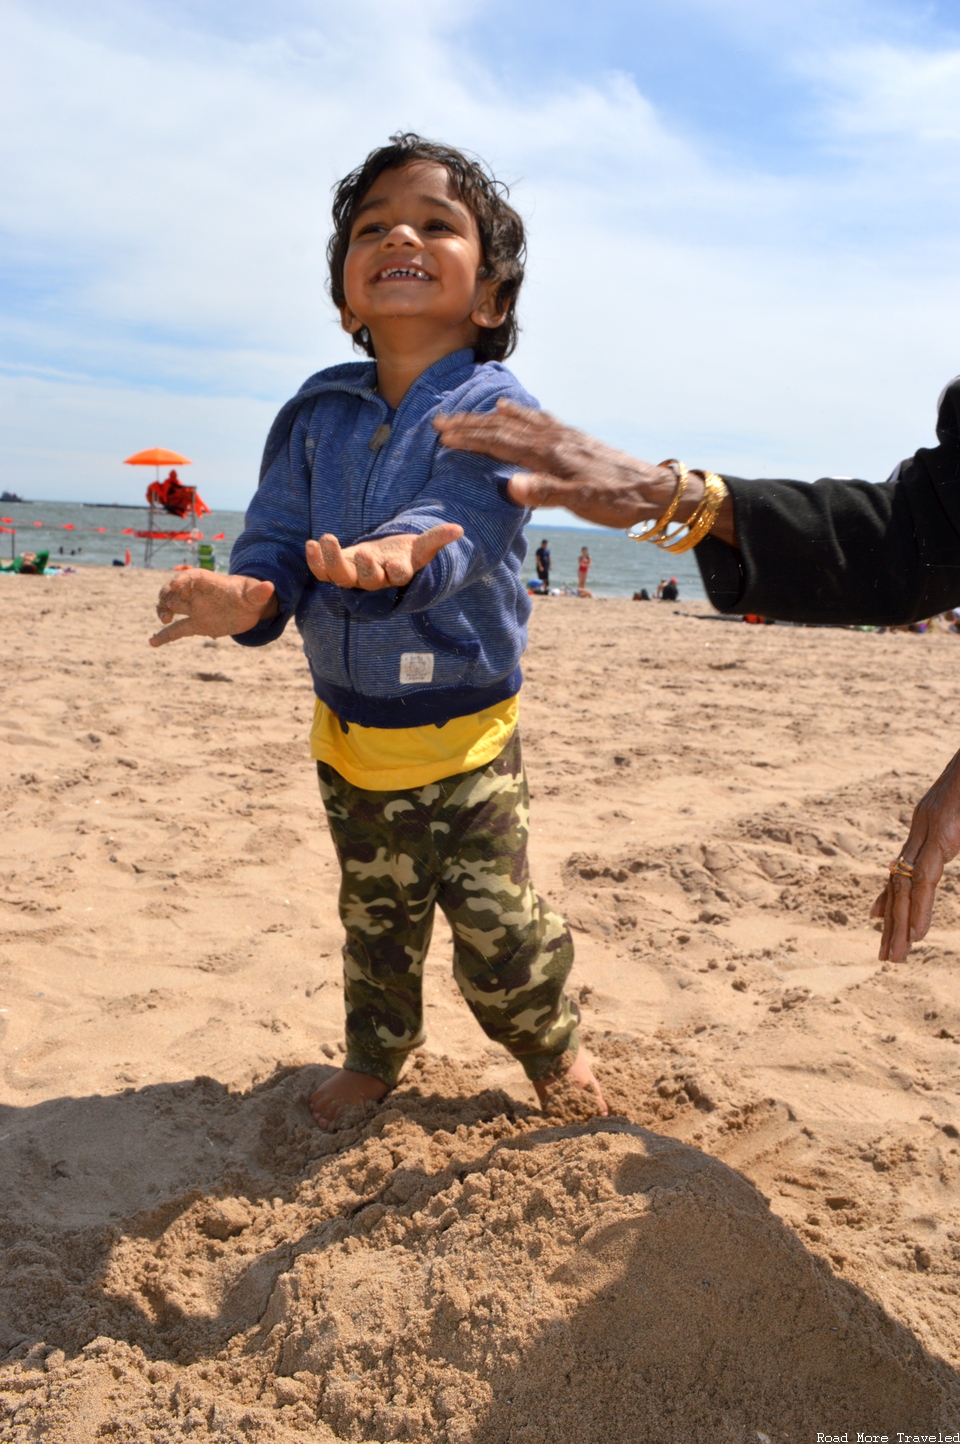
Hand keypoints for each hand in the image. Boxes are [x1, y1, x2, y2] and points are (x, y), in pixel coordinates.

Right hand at [149, 570, 277, 646]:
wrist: (250, 609)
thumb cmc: (250, 596)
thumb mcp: (256, 594)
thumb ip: (259, 592)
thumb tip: (270, 587)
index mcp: (208, 582)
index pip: (190, 577)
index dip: (180, 579)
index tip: (175, 585)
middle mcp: (196, 594)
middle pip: (174, 591)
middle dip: (166, 596)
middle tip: (167, 609)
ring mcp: (194, 610)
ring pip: (172, 608)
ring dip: (163, 612)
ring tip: (164, 621)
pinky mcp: (196, 625)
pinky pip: (177, 630)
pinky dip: (164, 637)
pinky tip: (152, 643)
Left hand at [305, 524, 462, 590]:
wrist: (385, 561)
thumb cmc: (405, 553)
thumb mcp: (422, 545)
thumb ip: (437, 538)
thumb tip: (459, 529)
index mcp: (398, 573)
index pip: (400, 576)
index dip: (398, 571)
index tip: (397, 565)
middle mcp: (376, 580)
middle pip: (368, 579)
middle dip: (365, 567)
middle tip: (363, 552)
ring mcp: (354, 577)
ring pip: (341, 577)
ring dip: (332, 560)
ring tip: (326, 538)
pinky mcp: (338, 570)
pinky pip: (323, 573)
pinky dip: (315, 561)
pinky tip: (310, 544)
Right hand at [435, 400, 737, 545]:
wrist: (656, 491)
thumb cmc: (619, 502)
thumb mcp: (583, 502)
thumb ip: (545, 494)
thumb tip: (509, 484)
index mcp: (551, 455)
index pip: (501, 442)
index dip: (470, 439)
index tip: (442, 436)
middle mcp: (555, 440)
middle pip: (504, 427)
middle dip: (470, 424)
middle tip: (440, 421)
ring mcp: (565, 437)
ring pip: (519, 421)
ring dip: (489, 417)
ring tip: (467, 412)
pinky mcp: (575, 440)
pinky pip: (538, 420)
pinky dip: (519, 413)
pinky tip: (512, 409)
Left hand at [871, 747, 959, 960]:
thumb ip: (954, 834)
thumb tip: (952, 841)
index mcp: (930, 822)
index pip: (903, 866)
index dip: (890, 895)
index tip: (877, 918)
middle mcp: (922, 826)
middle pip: (898, 880)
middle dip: (890, 920)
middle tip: (884, 953)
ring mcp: (930, 828)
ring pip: (906, 884)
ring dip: (899, 924)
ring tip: (894, 956)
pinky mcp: (942, 831)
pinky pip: (924, 876)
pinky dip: (917, 907)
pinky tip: (914, 933)